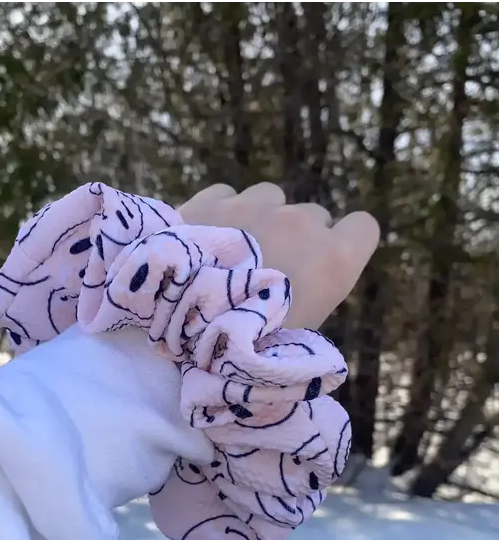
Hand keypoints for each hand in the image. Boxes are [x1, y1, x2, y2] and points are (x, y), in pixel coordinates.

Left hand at [179, 183, 379, 328]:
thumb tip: (303, 281)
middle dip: (295, 237)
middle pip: (312, 217)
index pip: (364, 227)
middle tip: (263, 273)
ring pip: (271, 199)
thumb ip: (311, 292)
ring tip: (229, 255)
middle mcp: (302, 224)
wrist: (175, 324)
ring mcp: (256, 206)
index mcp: (332, 261)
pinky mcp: (214, 199)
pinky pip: (229, 194)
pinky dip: (220, 211)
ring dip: (258, 218)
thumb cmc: (243, 345)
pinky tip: (203, 241)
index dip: (344, 242)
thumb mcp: (295, 333)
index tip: (323, 260)